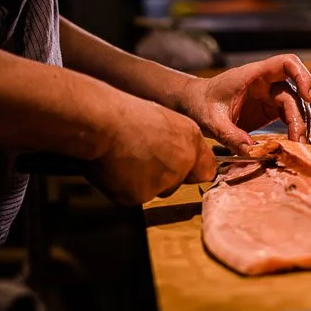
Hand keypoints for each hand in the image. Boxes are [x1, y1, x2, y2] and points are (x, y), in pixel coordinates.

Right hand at [88, 96, 216, 205]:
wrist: (104, 123)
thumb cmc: (125, 114)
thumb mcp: (162, 119)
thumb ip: (177, 140)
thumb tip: (177, 155)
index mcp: (191, 139)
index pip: (206, 170)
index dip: (191, 170)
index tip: (180, 168)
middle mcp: (183, 163)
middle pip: (177, 182)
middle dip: (163, 176)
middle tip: (140, 156)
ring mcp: (162, 183)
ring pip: (155, 191)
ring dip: (143, 182)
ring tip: (125, 158)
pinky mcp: (139, 196)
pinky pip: (132, 197)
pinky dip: (122, 187)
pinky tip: (115, 168)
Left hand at [177, 54, 310, 153]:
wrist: (194, 104)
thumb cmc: (200, 104)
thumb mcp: (211, 121)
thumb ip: (229, 135)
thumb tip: (250, 150)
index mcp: (252, 75)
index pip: (286, 63)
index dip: (302, 75)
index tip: (308, 96)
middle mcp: (265, 83)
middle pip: (294, 93)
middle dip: (300, 116)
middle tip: (298, 140)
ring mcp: (268, 96)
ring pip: (295, 106)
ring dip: (300, 125)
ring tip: (298, 146)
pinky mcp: (268, 110)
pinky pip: (288, 117)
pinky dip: (293, 130)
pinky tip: (293, 145)